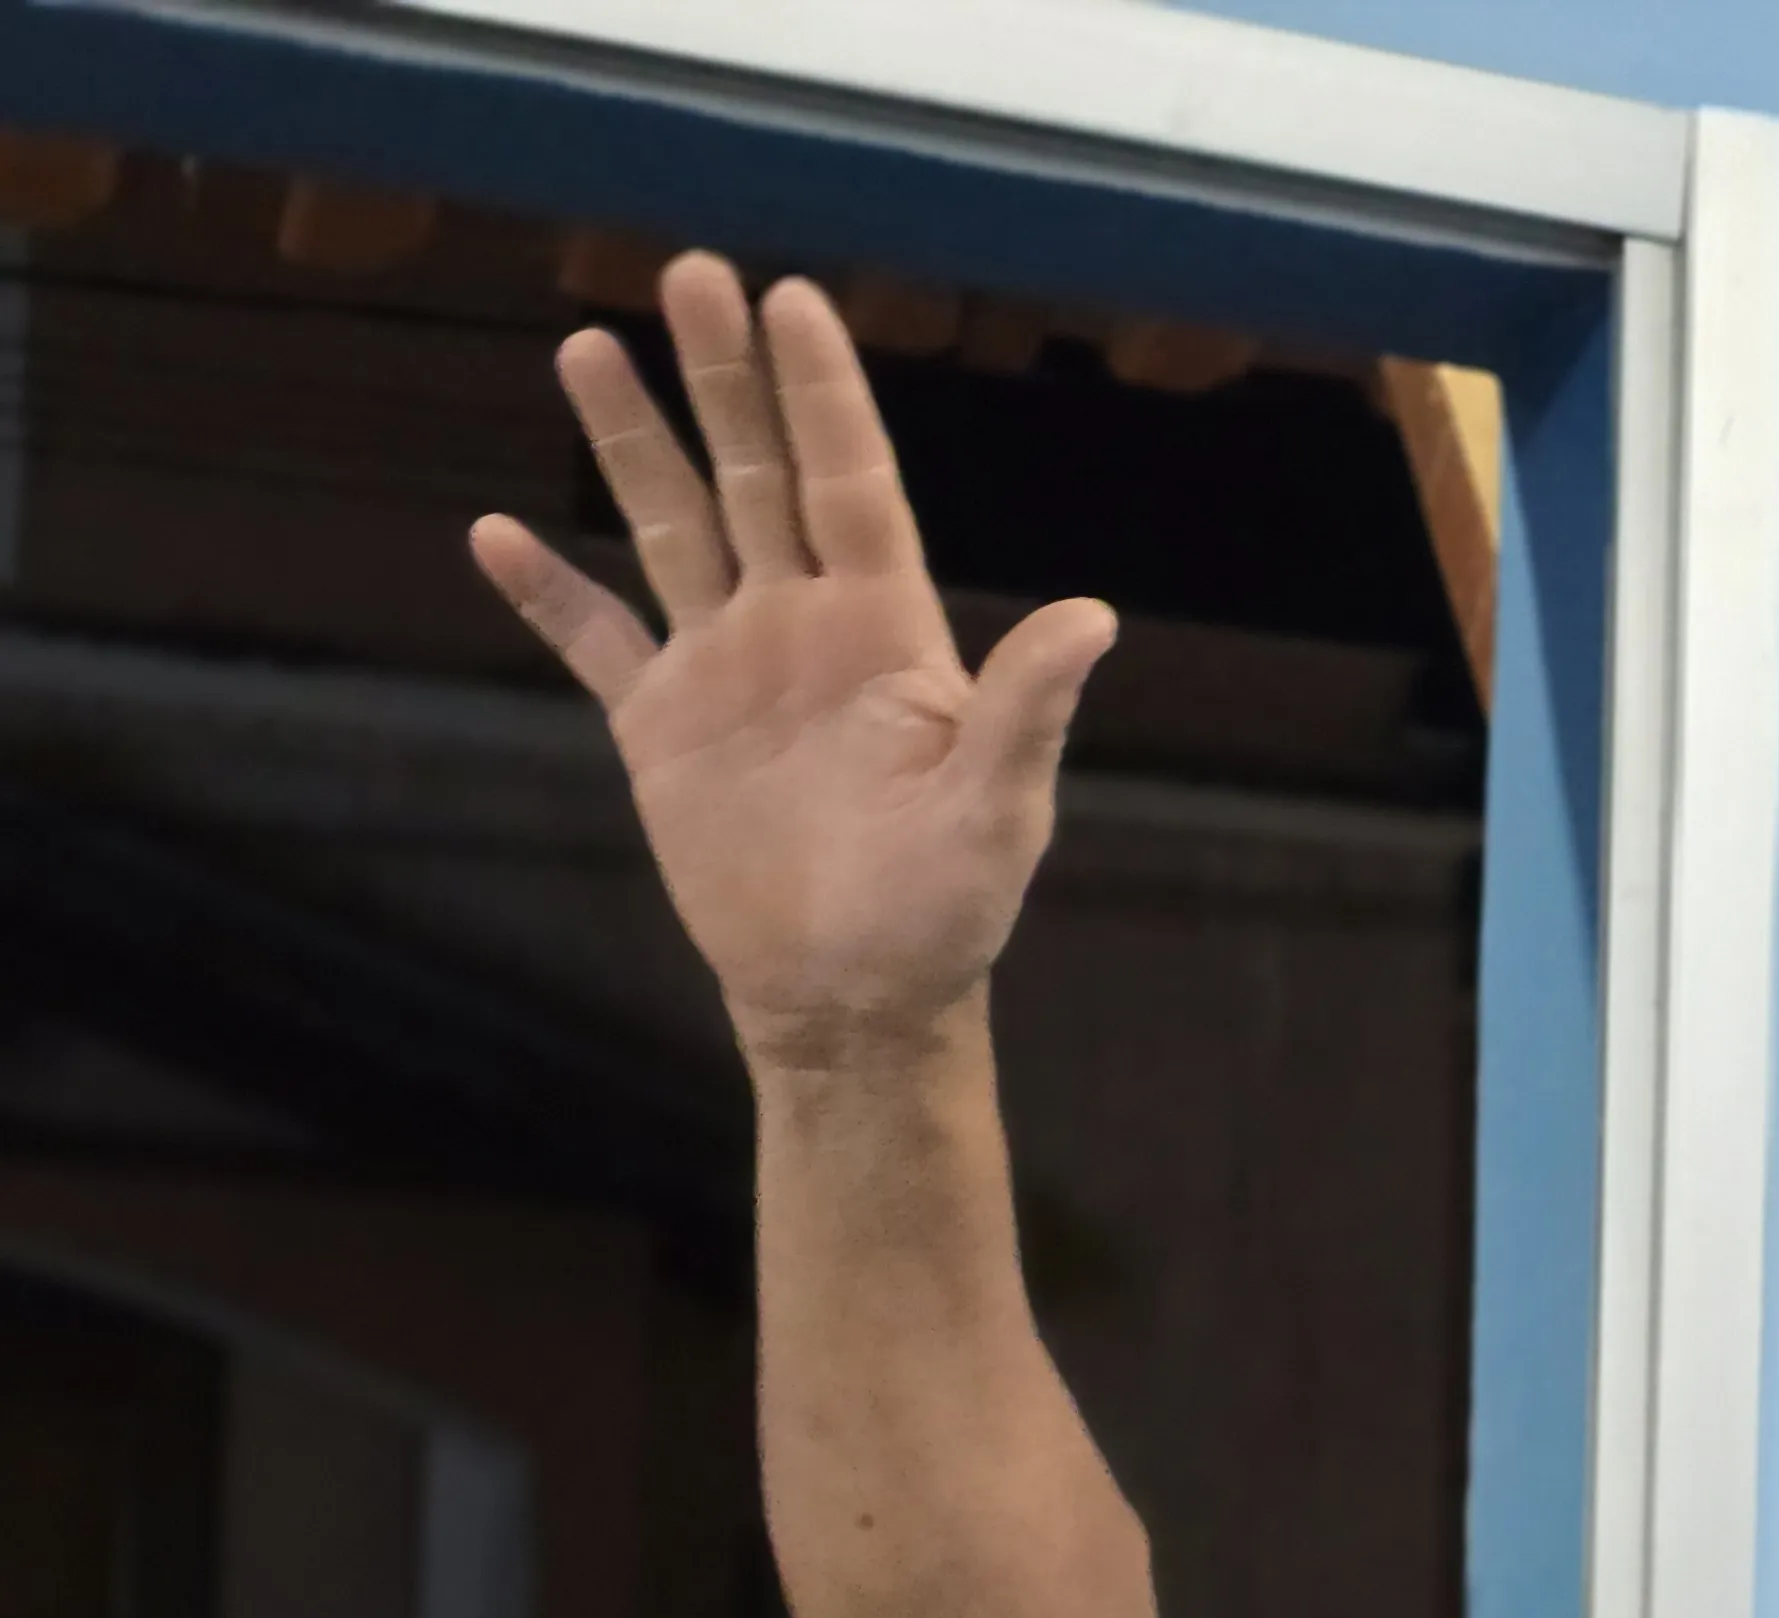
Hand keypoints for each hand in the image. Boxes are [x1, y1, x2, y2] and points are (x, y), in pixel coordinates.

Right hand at [469, 251, 1116, 1070]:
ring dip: (632, 443)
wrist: (855, 998)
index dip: (821, 393)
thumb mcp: (999, 811)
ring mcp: (726, 669)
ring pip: (673, 527)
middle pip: (757, 474)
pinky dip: (549, 591)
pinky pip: (595, 639)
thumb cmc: (944, 912)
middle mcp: (801, 627)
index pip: (849, 481)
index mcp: (885, 630)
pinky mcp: (662, 728)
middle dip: (723, 377)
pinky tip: (496, 531)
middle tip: (690, 271)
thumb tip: (1094, 618)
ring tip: (585, 343)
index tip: (793, 299)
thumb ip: (1030, 708)